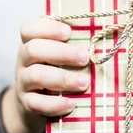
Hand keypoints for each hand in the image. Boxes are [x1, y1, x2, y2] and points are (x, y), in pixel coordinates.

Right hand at [1, 18, 90, 132]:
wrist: (39, 105)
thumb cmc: (60, 70)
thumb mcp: (65, 54)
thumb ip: (79, 42)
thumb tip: (110, 31)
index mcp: (33, 42)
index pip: (29, 28)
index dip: (47, 28)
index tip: (68, 32)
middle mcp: (24, 60)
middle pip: (32, 50)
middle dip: (61, 53)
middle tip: (85, 57)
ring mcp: (23, 82)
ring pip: (35, 75)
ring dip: (62, 78)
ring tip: (84, 82)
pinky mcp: (27, 103)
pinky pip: (36, 103)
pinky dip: (54, 104)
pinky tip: (72, 103)